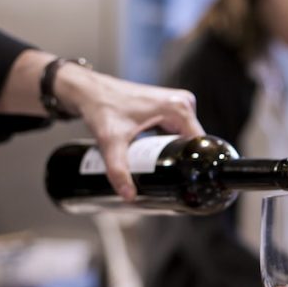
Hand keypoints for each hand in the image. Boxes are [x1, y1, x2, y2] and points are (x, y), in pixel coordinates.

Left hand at [57, 66, 204, 201]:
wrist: (89, 91)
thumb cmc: (101, 107)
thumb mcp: (112, 142)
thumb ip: (119, 170)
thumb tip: (129, 195)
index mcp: (178, 108)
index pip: (198, 143)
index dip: (193, 164)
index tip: (184, 180)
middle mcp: (182, 102)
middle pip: (192, 141)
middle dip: (180, 158)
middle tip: (164, 174)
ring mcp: (177, 102)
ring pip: (185, 136)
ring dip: (175, 151)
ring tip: (161, 165)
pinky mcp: (169, 105)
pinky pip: (178, 129)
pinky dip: (170, 141)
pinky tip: (159, 153)